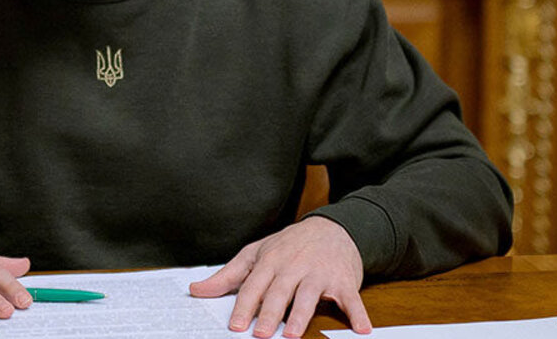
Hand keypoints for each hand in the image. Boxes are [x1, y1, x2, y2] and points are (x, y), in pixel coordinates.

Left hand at [188, 216, 371, 337]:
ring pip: (309, 296)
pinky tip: (361, 329)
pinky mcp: (343, 280)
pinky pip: (351, 298)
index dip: (244, 306)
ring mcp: (319, 273)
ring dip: (301, 315)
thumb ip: (227, 276)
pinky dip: (357, 313)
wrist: (332, 227)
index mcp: (269, 261)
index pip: (253, 286)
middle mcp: (293, 267)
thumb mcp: (256, 254)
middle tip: (261, 335)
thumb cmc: (288, 246)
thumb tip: (196, 290)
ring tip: (292, 334)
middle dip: (270, 314)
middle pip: (279, 292)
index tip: (235, 326)